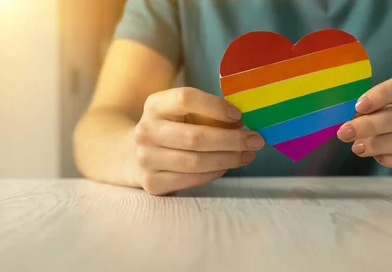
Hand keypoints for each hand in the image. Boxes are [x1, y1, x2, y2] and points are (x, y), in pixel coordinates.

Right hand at [133, 87, 264, 194]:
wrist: (135, 155)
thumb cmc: (172, 128)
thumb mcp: (183, 113)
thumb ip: (208, 113)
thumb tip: (241, 123)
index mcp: (154, 105)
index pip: (186, 98)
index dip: (216, 107)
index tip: (239, 115)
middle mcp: (146, 131)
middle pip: (195, 136)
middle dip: (231, 140)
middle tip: (255, 140)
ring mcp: (146, 158)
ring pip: (196, 161)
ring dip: (228, 159)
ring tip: (247, 155)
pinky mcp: (152, 182)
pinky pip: (192, 179)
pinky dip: (215, 173)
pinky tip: (227, 166)